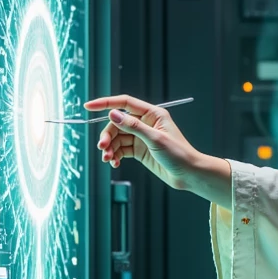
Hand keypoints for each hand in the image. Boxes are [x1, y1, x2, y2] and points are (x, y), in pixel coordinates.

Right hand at [84, 94, 198, 190]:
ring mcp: (141, 137)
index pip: (124, 103)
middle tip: (102, 147)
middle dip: (108, 135)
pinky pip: (121, 149)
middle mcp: (145, 123)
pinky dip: (115, 155)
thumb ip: (133, 126)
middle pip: (117, 123)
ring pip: (117, 138)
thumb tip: (114, 114)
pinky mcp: (139, 150)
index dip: (106, 103)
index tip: (89, 106)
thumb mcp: (155, 139)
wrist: (188, 174)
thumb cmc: (178, 154)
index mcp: (152, 114)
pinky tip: (114, 163)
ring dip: (109, 147)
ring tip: (107, 158)